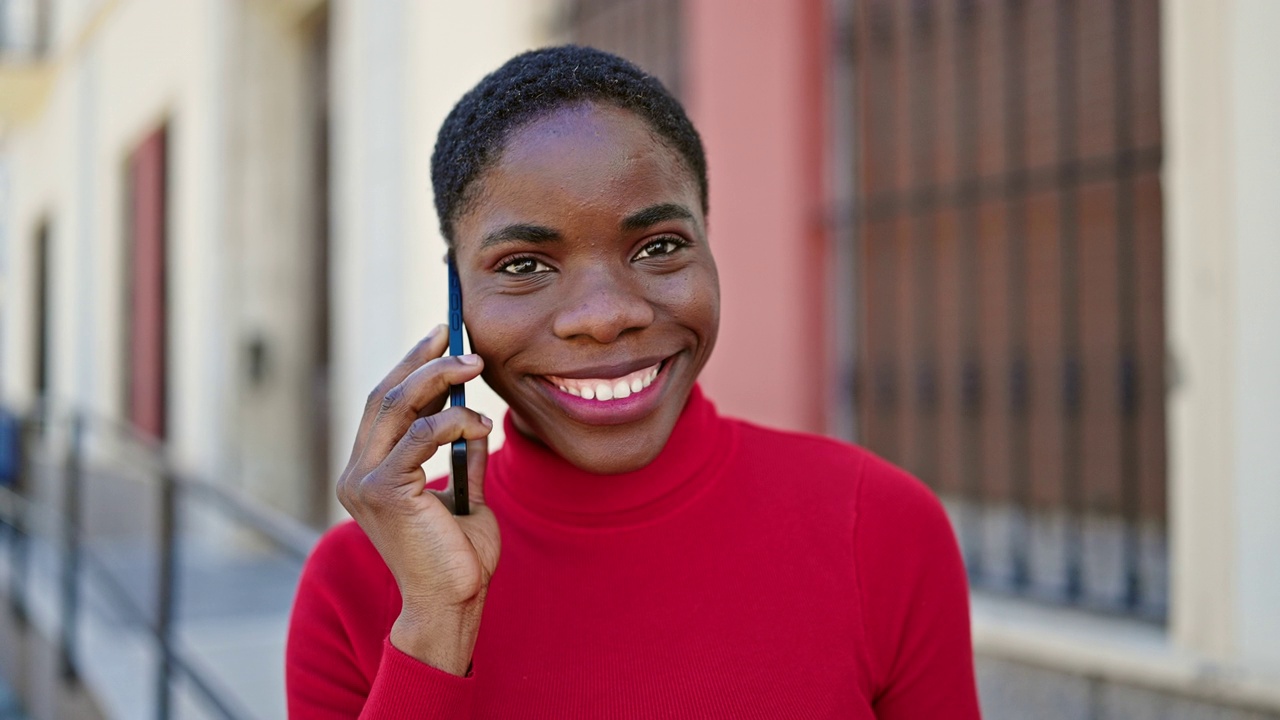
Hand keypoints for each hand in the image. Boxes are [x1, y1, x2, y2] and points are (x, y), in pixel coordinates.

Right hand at [336, 325, 499, 675]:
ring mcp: (364, 481)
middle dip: (422, 360)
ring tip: (476, 366)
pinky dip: (454, 420)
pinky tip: (482, 423)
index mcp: (367, 474)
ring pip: (397, 406)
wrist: (452, 604)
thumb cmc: (459, 559)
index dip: (410, 367)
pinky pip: (420, 435)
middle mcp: (356, 474)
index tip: (439, 337)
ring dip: (440, 378)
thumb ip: (463, 460)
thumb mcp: (463, 499)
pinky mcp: (383, 490)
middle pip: (384, 396)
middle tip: (458, 337)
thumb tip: (475, 422)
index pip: (383, 406)